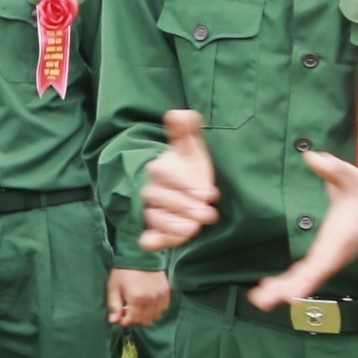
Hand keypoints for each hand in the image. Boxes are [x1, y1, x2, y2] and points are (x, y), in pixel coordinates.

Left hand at [108, 267, 171, 327]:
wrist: (140, 256)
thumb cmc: (124, 271)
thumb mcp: (113, 287)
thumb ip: (114, 305)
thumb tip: (114, 321)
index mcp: (137, 299)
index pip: (133, 320)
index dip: (125, 322)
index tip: (120, 317)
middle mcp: (151, 300)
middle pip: (145, 321)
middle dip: (134, 320)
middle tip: (127, 312)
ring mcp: (161, 296)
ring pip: (155, 317)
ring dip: (145, 317)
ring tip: (136, 308)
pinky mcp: (167, 292)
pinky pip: (163, 309)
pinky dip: (155, 311)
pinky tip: (146, 304)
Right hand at [138, 110, 217, 252]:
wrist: (177, 190)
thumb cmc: (186, 168)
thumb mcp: (189, 149)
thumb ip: (185, 131)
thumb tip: (181, 114)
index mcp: (159, 169)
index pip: (165, 174)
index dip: (185, 183)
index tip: (208, 192)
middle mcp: (150, 190)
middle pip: (160, 198)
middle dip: (185, 206)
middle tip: (210, 213)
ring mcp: (150, 211)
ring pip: (155, 217)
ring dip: (173, 224)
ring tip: (195, 228)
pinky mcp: (153, 230)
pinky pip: (148, 236)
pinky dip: (150, 240)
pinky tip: (150, 243)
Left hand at [248, 150, 357, 309]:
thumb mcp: (352, 175)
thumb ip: (334, 169)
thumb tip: (314, 158)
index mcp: (342, 238)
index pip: (324, 262)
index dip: (308, 278)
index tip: (292, 294)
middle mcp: (336, 252)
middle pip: (312, 276)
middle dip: (289, 289)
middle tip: (263, 301)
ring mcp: (331, 256)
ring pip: (307, 278)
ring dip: (283, 289)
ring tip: (258, 300)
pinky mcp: (325, 255)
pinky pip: (305, 273)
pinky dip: (288, 282)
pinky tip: (267, 288)